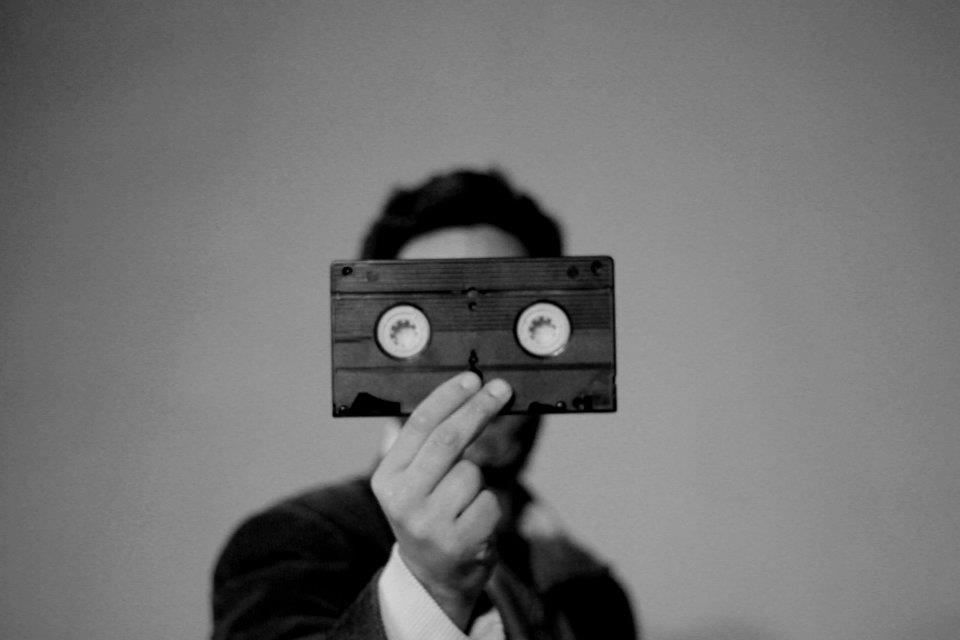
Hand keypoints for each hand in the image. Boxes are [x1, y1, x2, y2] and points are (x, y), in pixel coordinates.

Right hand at [370, 371, 511, 629]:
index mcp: (386, 478)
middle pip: (449, 440)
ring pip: (472, 472)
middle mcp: (402, 500)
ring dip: (477, 478)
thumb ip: (422, 443)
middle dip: (478, 409)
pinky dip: (489, 504)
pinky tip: (473, 521)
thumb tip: (455, 393)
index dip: (449, 398)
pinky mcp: (460, 542)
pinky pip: (489, 501)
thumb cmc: (428, 513)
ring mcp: (430, 524)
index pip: (418, 426)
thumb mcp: (411, 481)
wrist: (433, 577)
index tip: (472, 379)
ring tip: (462, 501)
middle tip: (501, 390)